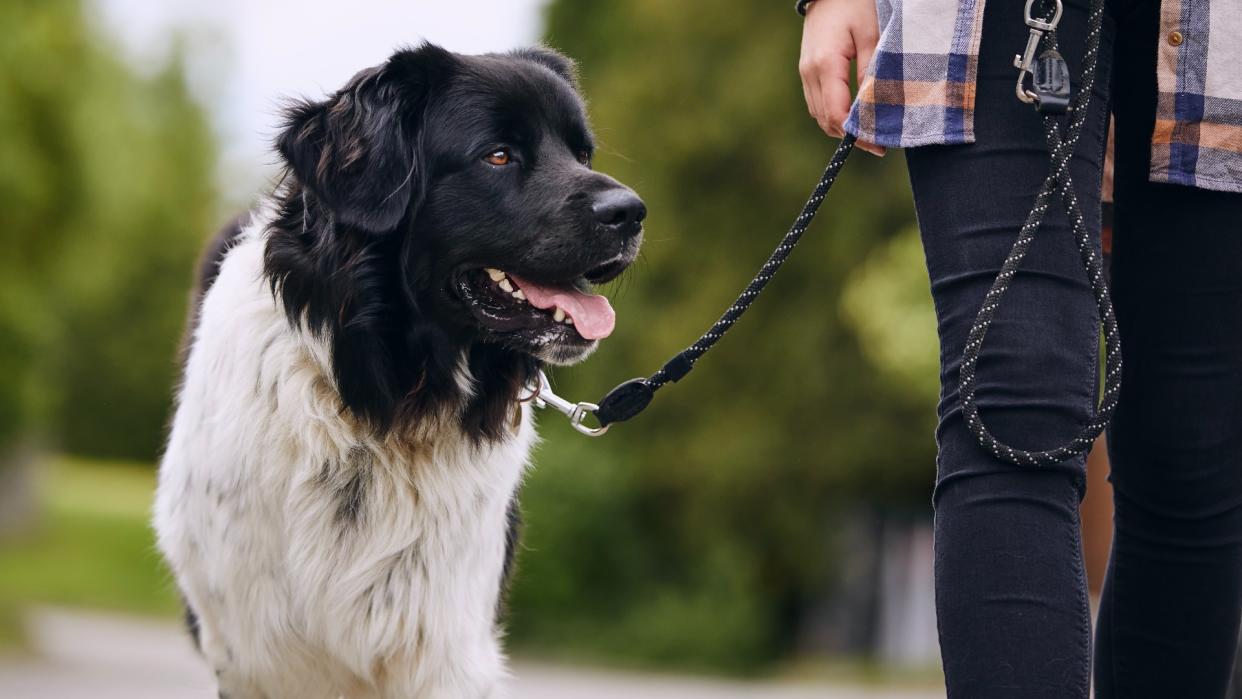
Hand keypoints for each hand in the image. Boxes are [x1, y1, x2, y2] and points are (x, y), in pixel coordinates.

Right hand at [799, 0, 885, 155]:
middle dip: (850, 136)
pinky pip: (817, 103)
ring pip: (819, 115)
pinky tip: (853, 117)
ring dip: (841, 128)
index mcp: (825, 64)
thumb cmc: (855, 5)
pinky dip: (834, 115)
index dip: (857, 134)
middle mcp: (809, 73)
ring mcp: (805, 73)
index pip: (837, 113)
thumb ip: (871, 72)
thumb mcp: (871, 35)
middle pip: (826, 120)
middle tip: (877, 144)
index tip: (879, 145)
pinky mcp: (807, 72)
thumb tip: (873, 108)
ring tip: (867, 133)